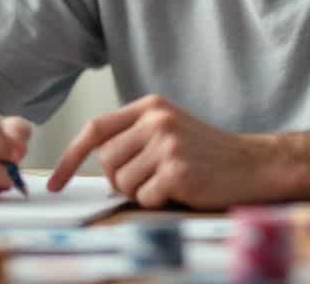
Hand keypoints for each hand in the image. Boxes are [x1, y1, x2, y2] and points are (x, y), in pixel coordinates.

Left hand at [46, 94, 277, 208]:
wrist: (254, 164)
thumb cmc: (207, 153)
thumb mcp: (168, 130)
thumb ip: (133, 136)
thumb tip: (94, 162)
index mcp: (150, 106)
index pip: (96, 128)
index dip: (71, 156)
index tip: (55, 181)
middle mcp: (156, 120)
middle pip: (107, 161)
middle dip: (121, 179)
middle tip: (151, 180)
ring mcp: (167, 144)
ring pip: (123, 182)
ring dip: (141, 192)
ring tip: (169, 182)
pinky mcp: (177, 171)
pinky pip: (144, 198)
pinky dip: (158, 202)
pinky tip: (181, 191)